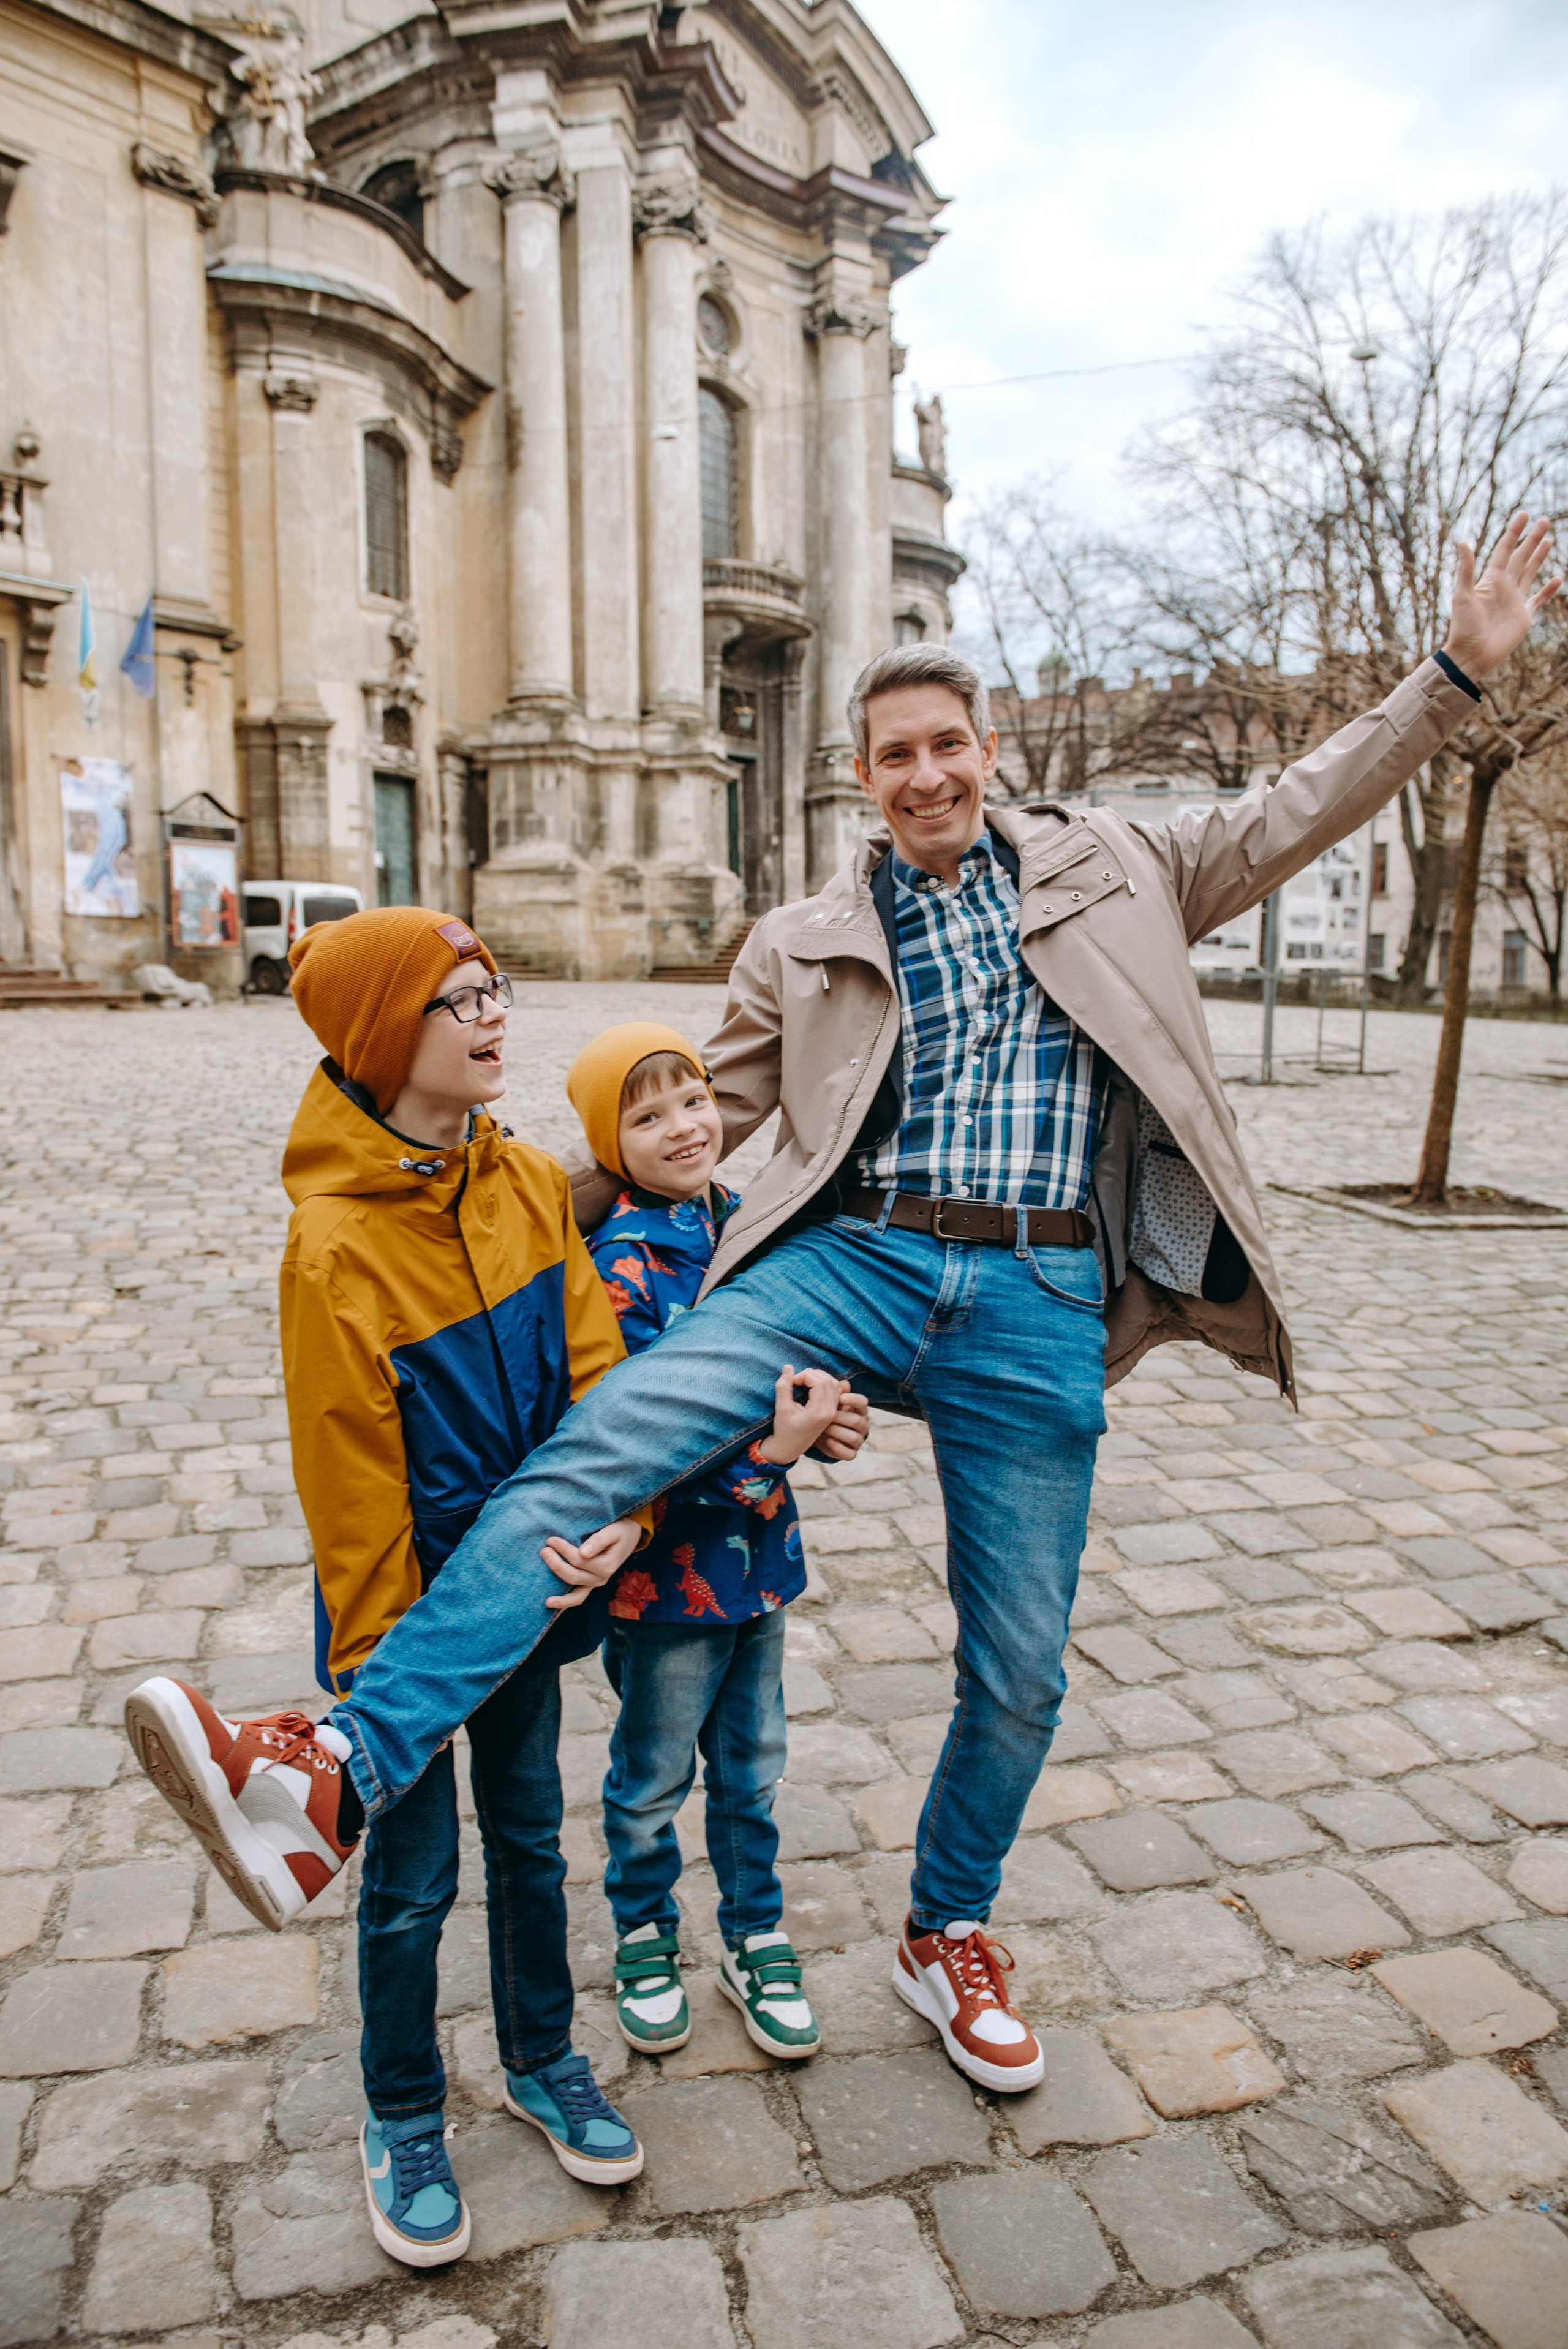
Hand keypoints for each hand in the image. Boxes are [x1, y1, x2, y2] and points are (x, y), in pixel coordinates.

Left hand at [541, 1517, 641, 1611]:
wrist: (628, 1537)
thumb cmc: (618, 1532)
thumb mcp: (612, 1531)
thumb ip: (598, 1541)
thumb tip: (583, 1552)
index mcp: (607, 1566)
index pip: (579, 1560)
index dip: (563, 1550)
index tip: (551, 1539)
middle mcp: (601, 1579)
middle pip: (573, 1576)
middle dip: (556, 1565)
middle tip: (543, 1550)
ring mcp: (595, 1584)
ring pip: (575, 1595)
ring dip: (560, 1597)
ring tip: (546, 1600)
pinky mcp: (590, 1585)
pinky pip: (577, 1598)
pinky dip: (565, 1603)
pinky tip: (551, 1605)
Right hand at [755, 1363, 846, 1465]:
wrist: (788, 1448)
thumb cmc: (783, 1430)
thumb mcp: (781, 1408)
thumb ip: (784, 1386)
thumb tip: (788, 1366)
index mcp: (819, 1412)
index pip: (819, 1382)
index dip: (804, 1375)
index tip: (791, 1381)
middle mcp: (830, 1411)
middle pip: (828, 1380)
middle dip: (811, 1374)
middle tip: (795, 1380)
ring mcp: (832, 1412)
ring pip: (833, 1384)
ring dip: (818, 1377)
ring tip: (802, 1382)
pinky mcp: (831, 1411)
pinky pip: (834, 1391)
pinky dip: (823, 1384)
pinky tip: (810, 1388)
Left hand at [815, 1383, 870, 1461]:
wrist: (820, 1434)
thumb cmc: (829, 1415)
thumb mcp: (831, 1403)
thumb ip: (837, 1392)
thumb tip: (843, 1383)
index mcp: (859, 1410)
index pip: (863, 1402)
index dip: (854, 1399)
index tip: (840, 1398)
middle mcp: (862, 1425)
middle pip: (858, 1420)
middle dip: (841, 1417)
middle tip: (826, 1414)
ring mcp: (858, 1440)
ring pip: (854, 1437)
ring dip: (838, 1431)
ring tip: (824, 1427)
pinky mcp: (851, 1453)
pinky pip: (850, 1454)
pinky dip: (839, 1448)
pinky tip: (828, 1441)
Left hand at [1443, 512, 1561, 680]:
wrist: (1471, 655)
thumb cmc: (1463, 627)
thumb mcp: (1462, 595)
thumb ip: (1466, 569)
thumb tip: (1463, 542)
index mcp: (1491, 580)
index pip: (1505, 549)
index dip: (1515, 531)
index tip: (1524, 514)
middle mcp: (1504, 587)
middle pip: (1521, 557)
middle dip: (1532, 539)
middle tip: (1544, 521)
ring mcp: (1515, 600)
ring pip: (1530, 572)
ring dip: (1539, 557)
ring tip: (1549, 540)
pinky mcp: (1524, 616)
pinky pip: (1538, 599)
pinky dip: (1548, 590)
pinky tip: (1558, 579)